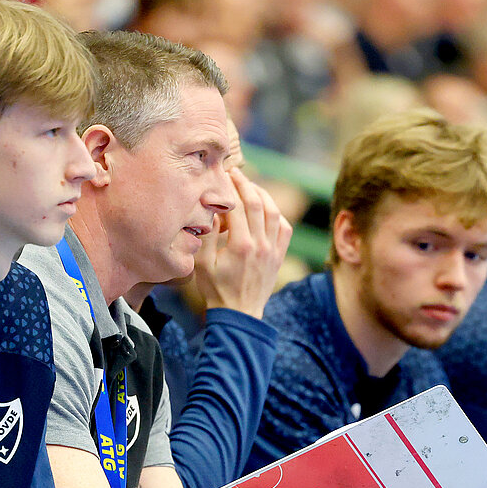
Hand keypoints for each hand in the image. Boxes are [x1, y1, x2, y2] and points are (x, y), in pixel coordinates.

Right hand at [193, 167, 291, 317]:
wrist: (239, 314)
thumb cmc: (216, 290)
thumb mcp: (202, 264)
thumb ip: (207, 235)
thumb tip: (211, 210)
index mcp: (240, 245)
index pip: (236, 206)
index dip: (229, 187)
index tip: (222, 176)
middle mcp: (260, 245)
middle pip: (256, 203)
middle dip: (245, 184)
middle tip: (235, 173)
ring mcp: (273, 250)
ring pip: (273, 212)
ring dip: (262, 194)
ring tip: (250, 186)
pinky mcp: (279, 256)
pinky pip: (285, 228)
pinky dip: (277, 214)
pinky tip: (266, 209)